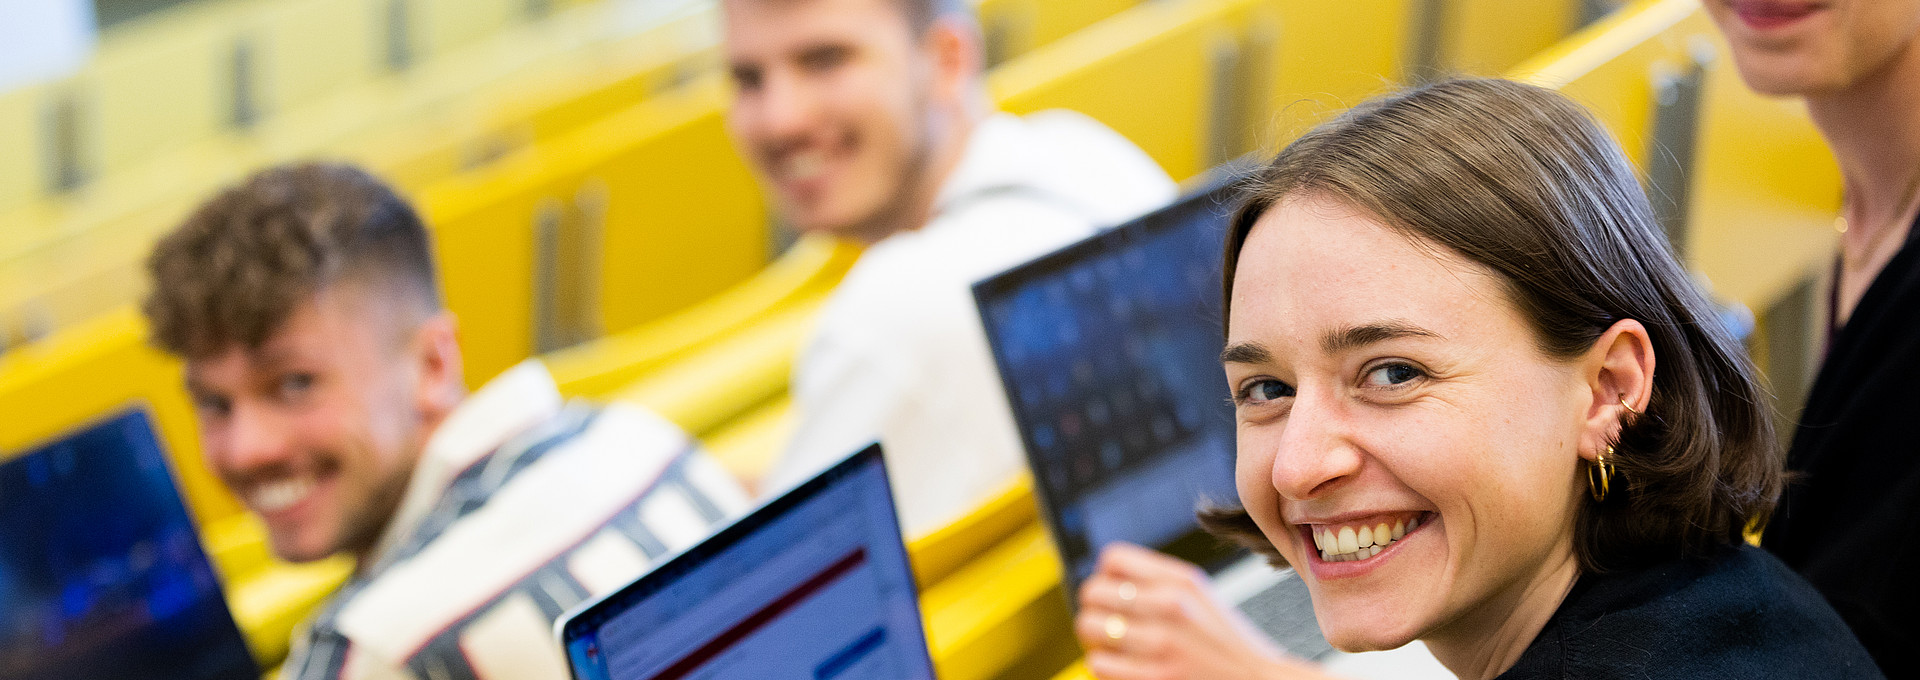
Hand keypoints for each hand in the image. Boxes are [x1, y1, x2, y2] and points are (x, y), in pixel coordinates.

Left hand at [1074, 543, 1339, 679]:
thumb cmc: (1224, 644)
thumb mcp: (1199, 597)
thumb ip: (1156, 581)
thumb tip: (1103, 577)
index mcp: (1181, 581)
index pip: (1112, 558)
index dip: (1105, 576)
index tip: (1114, 593)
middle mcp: (1170, 606)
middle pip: (1092, 591)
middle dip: (1095, 609)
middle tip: (1109, 623)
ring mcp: (1161, 644)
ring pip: (1088, 627)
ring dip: (1096, 640)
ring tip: (1115, 647)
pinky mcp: (1152, 678)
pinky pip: (1098, 663)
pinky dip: (1105, 667)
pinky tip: (1124, 667)